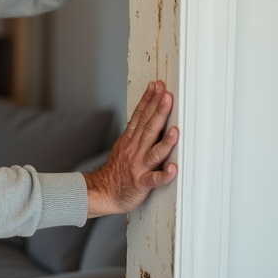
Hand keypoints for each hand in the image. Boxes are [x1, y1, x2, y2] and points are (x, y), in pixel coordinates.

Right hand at [84, 80, 178, 217]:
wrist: (103, 191)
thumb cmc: (117, 170)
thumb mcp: (123, 144)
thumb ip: (137, 130)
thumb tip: (149, 112)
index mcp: (130, 140)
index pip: (140, 115)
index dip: (149, 99)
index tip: (157, 86)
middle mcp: (134, 150)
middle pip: (147, 128)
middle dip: (158, 111)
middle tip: (166, 96)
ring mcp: (138, 166)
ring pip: (153, 152)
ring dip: (164, 141)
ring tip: (175, 131)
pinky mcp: (142, 183)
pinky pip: (153, 180)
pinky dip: (163, 175)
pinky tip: (173, 170)